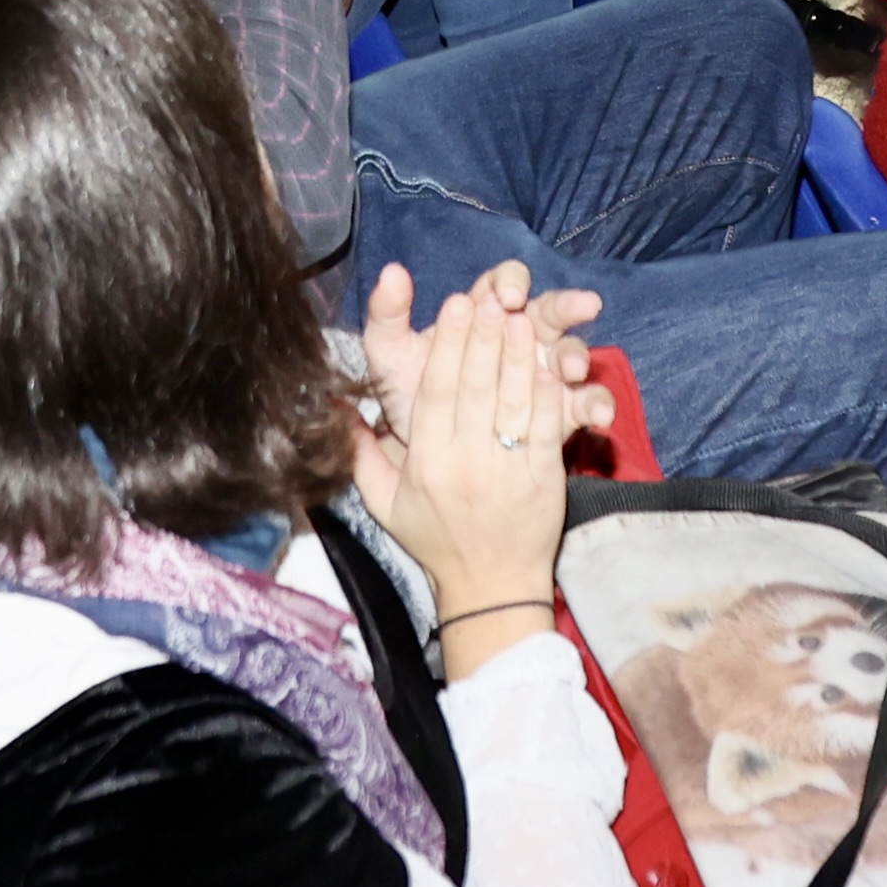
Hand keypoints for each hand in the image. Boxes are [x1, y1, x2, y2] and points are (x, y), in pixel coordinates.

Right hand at [348, 261, 595, 669]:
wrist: (492, 589)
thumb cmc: (436, 543)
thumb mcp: (385, 506)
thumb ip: (361, 457)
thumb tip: (336, 411)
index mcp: (427, 465)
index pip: (437, 394)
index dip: (446, 347)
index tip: (452, 306)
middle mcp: (466, 464)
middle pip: (475, 388)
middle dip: (481, 337)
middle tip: (485, 297)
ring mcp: (509, 471)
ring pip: (512, 401)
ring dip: (517, 354)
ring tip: (519, 316)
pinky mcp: (545, 479)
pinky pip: (546, 427)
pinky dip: (547, 392)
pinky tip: (549, 360)